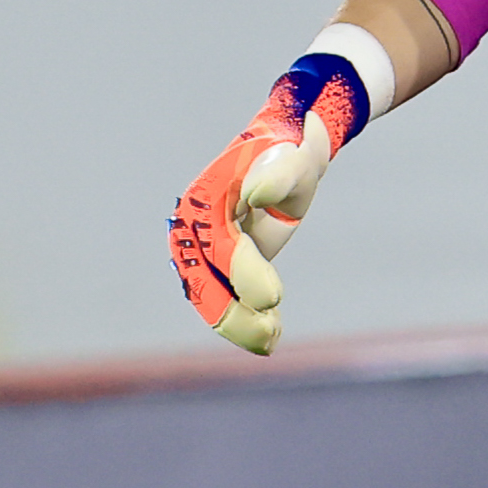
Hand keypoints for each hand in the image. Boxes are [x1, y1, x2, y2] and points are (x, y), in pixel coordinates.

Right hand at [169, 47, 375, 355]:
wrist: (291, 146)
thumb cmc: (291, 148)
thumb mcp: (290, 158)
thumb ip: (278, 174)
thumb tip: (259, 194)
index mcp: (205, 202)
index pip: (219, 247)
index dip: (242, 276)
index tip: (273, 300)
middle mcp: (196, 228)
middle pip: (204, 281)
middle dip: (232, 314)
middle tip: (270, 335)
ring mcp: (207, 247)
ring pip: (212, 297)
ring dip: (238, 324)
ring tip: (271, 341)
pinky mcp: (226, 260)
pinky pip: (227, 296)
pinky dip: (246, 320)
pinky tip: (272, 336)